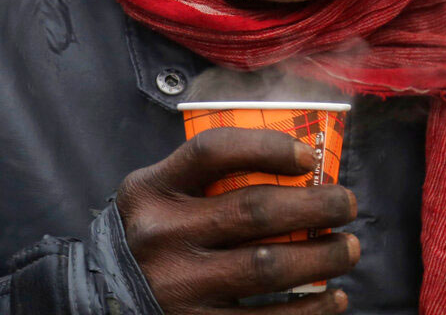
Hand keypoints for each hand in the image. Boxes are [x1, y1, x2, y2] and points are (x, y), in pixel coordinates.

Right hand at [116, 127, 359, 314]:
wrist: (97, 300)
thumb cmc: (149, 235)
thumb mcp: (156, 194)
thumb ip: (204, 177)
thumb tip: (295, 165)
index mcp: (152, 190)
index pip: (214, 150)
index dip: (268, 147)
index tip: (309, 156)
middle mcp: (162, 236)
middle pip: (254, 210)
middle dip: (315, 205)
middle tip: (347, 203)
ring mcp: (177, 289)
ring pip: (267, 268)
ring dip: (322, 257)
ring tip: (349, 248)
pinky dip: (310, 311)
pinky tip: (334, 299)